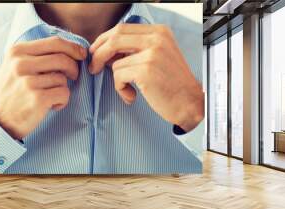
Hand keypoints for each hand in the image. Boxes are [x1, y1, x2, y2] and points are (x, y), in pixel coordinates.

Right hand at [0, 36, 86, 138]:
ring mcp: (28, 82)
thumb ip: (37, 56)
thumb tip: (69, 50)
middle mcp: (21, 64)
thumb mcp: (15, 67)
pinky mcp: (37, 99)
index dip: (73, 47)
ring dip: (62, 88)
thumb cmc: (11, 94)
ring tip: (50, 96)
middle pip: (63, 58)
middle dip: (74, 68)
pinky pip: (64, 93)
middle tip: (73, 76)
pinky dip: (62, 101)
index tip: (81, 54)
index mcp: (17, 52)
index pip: (54, 42)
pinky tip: (51, 105)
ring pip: (63, 78)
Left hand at [89, 24, 203, 131]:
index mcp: (159, 32)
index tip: (95, 51)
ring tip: (128, 90)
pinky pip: (118, 76)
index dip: (104, 40)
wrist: (190, 103)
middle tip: (93, 67)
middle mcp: (156, 39)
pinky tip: (132, 96)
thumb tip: (106, 51)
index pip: (122, 28)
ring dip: (116, 80)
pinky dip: (120, 89)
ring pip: (115, 62)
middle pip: (114, 38)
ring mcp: (152, 54)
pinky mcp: (146, 71)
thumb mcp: (158, 57)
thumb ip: (135, 50)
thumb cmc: (172, 84)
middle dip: (98, 53)